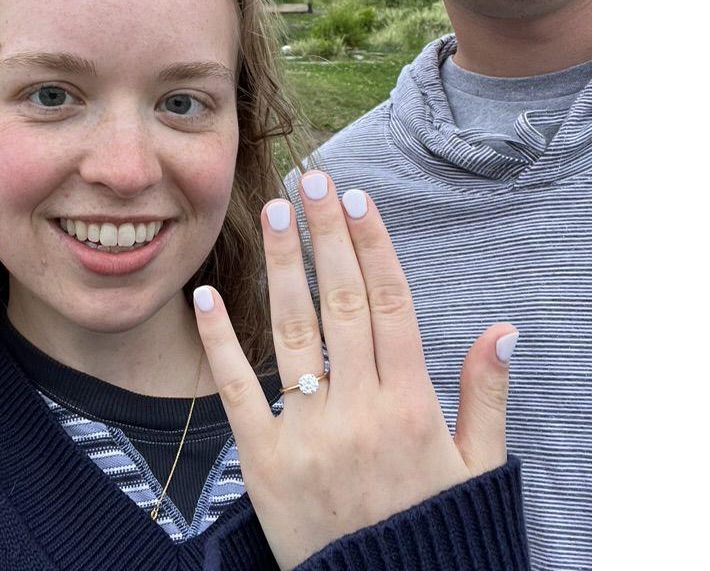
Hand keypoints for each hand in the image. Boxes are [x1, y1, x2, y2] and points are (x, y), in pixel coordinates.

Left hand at [193, 170, 517, 570]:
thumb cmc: (433, 530)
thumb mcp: (477, 468)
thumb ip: (486, 395)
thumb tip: (504, 329)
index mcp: (412, 406)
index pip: (391, 304)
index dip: (373, 246)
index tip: (357, 199)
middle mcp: (360, 409)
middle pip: (341, 301)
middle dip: (325, 234)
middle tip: (311, 179)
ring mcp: (308, 434)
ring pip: (292, 331)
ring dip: (280, 265)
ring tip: (270, 212)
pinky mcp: (262, 462)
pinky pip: (236, 391)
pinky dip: (219, 341)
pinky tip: (204, 295)